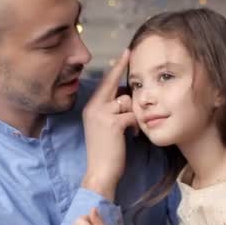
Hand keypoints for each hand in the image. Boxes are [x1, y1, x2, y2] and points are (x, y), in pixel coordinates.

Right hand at [81, 49, 136, 200]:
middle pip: (113, 84)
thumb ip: (109, 111)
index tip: (125, 53)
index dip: (115, 68)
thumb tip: (125, 97)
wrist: (100, 172)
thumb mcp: (102, 126)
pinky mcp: (113, 123)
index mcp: (90, 108)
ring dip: (133, 114)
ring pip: (127, 101)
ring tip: (131, 129)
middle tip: (130, 53)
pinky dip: (136, 126)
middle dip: (122, 69)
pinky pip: (132, 115)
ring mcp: (102, 114)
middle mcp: (93, 107)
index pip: (104, 83)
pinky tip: (132, 136)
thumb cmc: (105, 152)